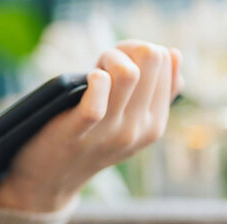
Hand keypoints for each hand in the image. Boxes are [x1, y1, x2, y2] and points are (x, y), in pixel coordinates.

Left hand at [0, 40, 183, 211]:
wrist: (51, 177)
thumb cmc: (89, 137)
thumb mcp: (128, 119)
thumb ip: (155, 93)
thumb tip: (174, 54)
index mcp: (155, 123)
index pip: (163, 59)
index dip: (135, 49)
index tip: (115, 62)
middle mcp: (139, 129)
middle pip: (150, 58)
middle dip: (125, 49)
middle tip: (103, 63)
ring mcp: (110, 132)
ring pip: (128, 73)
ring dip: (108, 58)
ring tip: (96, 70)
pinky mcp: (79, 131)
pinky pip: (97, 100)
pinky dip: (94, 79)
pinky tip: (89, 79)